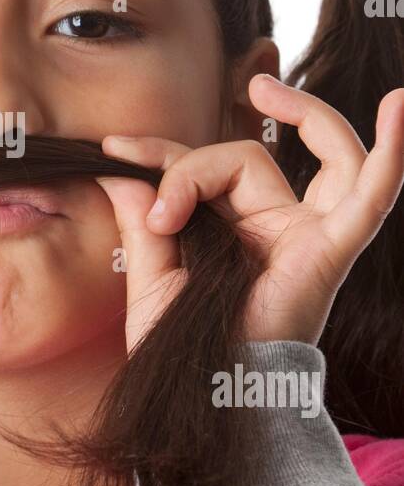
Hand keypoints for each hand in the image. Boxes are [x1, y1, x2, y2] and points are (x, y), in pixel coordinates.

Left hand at [95, 76, 403, 355]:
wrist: (204, 397)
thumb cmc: (183, 353)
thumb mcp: (151, 279)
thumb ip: (141, 222)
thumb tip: (119, 169)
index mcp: (238, 234)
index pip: (205, 169)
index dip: (158, 155)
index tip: (112, 153)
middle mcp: (279, 228)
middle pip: (247, 158)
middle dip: (198, 153)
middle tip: (146, 154)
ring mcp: (311, 235)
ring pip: (321, 153)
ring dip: (304, 114)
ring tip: (263, 89)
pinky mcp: (332, 248)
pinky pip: (374, 195)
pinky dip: (392, 153)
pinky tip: (402, 107)